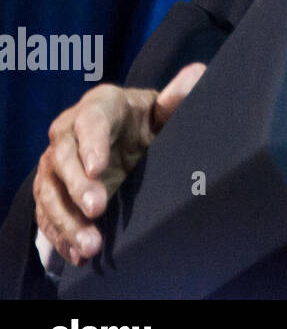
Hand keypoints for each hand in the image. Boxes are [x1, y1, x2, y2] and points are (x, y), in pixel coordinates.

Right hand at [33, 62, 206, 265]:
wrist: (130, 134)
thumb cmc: (148, 119)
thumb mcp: (163, 108)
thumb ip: (179, 95)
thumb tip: (197, 74)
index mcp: (99, 106)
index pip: (91, 121)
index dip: (92, 144)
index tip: (100, 168)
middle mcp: (69, 133)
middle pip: (64, 158)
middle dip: (77, 186)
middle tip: (97, 209)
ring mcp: (57, 163)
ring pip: (50, 190)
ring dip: (67, 219)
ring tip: (90, 245)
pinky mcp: (53, 190)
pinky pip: (48, 213)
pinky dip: (60, 234)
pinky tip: (77, 254)